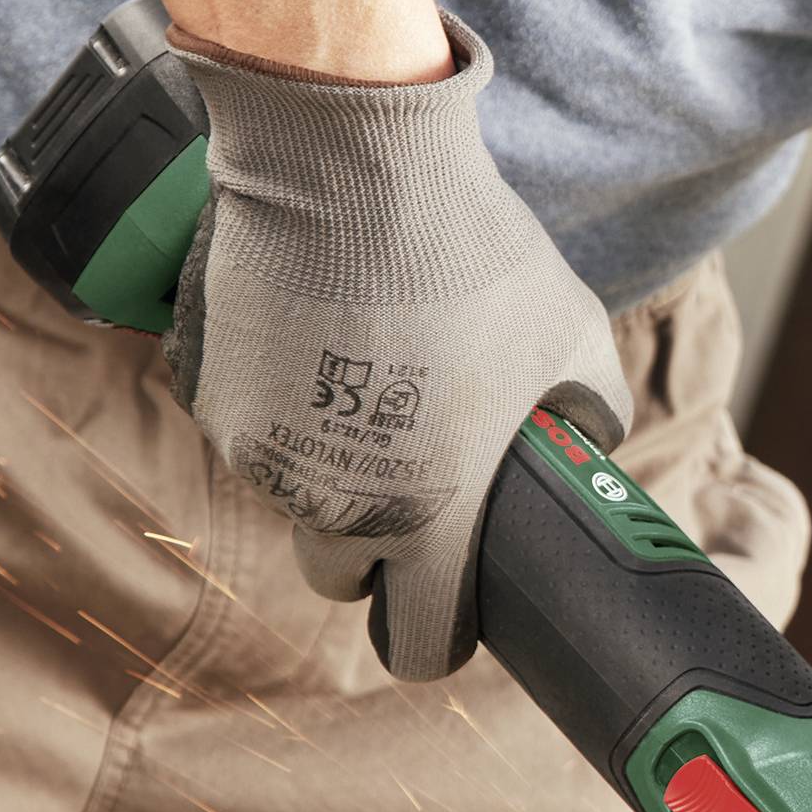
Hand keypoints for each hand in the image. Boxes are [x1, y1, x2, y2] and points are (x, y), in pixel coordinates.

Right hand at [163, 16, 631, 680]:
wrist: (351, 165)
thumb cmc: (474, 256)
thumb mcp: (573, 337)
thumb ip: (592, 415)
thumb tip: (591, 442)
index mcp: (431, 517)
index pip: (420, 646)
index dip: (438, 637)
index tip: (450, 610)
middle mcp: (338, 507)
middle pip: (343, 581)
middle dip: (376, 554)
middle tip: (416, 484)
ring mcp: (268, 457)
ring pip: (298, 503)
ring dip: (332, 473)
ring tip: (378, 385)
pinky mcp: (219, 401)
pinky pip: (259, 434)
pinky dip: (288, 410)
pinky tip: (326, 343)